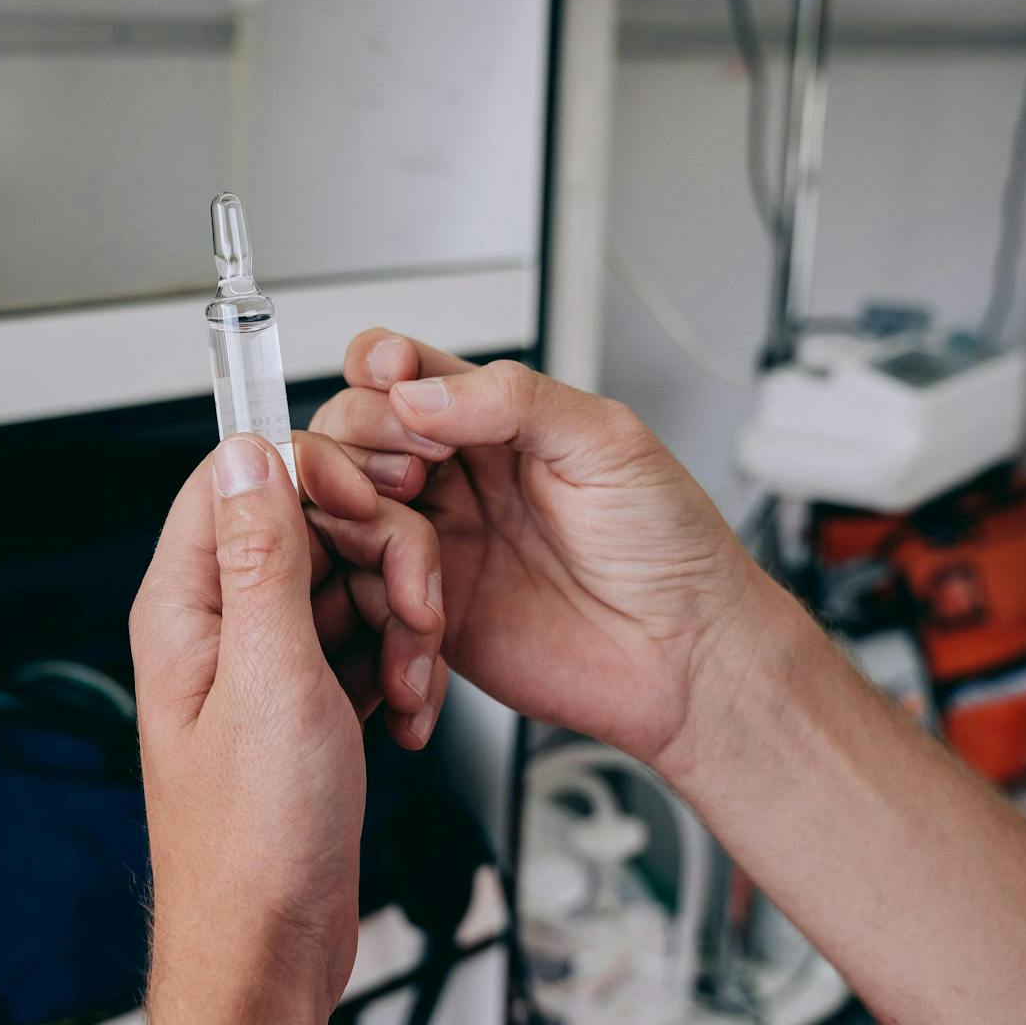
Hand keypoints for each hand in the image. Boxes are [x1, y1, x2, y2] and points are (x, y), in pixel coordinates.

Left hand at [130, 432, 446, 1007]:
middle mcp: (220, 628)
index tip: (373, 503)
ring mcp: (265, 667)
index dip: (313, 475)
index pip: (235, 481)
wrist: (272, 949)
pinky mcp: (305, 703)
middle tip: (412, 618)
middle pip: (310, 528)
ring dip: (400, 624)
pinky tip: (410, 714)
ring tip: (412, 687)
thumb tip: (245, 454)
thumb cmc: (253, 842)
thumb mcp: (269, 680)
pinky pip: (365, 646)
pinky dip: (400, 670)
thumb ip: (260, 560)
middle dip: (380, 562)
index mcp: (187, 609)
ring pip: (349, 587)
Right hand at [309, 330, 760, 763]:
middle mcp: (453, 476)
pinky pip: (360, 591)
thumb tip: (418, 394)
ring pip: (339, 508)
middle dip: (363, 442)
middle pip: (350, 431)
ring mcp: (435, 543)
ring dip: (355, 518)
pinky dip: (369, 594)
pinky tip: (420, 605)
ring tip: (409, 545)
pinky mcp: (425, 612)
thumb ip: (512, 401)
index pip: (399, 370)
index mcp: (494, 421)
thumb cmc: (670, 548)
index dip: (378, 367)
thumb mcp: (607, 442)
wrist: (686, 657)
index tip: (393, 382)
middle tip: (417, 474)